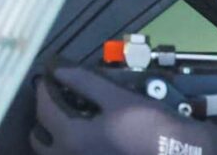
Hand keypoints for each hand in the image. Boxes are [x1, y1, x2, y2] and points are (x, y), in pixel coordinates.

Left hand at [31, 67, 216, 154]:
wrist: (178, 152)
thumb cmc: (147, 123)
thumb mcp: (115, 96)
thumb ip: (83, 82)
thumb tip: (57, 69)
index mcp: (71, 138)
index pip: (44, 110)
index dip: (43, 89)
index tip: (48, 76)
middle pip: (39, 141)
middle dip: (41, 120)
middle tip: (53, 101)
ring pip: (54, 154)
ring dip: (53, 138)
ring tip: (67, 119)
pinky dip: (69, 147)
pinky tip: (84, 136)